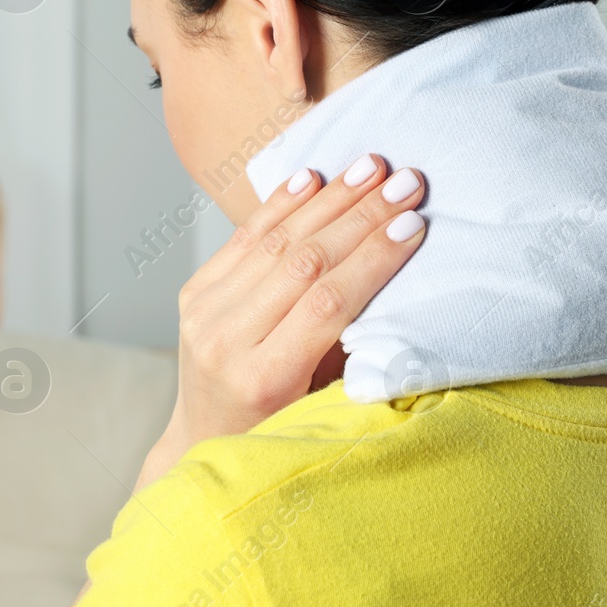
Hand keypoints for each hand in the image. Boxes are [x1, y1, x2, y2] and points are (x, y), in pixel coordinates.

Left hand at [136, 154, 426, 490]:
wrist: (205, 438)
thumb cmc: (283, 428)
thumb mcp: (324, 403)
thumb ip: (351, 349)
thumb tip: (401, 287)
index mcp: (263, 379)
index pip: (326, 303)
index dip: (371, 260)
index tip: (412, 224)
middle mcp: (224, 343)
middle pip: (302, 263)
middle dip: (361, 217)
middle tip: (405, 183)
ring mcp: (202, 313)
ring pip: (274, 241)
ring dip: (329, 200)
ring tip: (371, 167)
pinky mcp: (194, 292)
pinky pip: (244, 237)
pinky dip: (282, 204)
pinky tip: (315, 177)